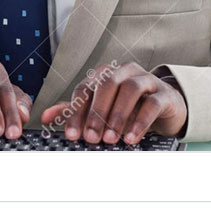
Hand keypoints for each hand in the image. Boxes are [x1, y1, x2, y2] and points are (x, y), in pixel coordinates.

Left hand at [41, 61, 186, 144]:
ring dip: (117, 115)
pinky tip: (131, 137)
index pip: (85, 89)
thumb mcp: (101, 107)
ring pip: (129, 89)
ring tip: (111, 139)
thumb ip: (75, 110)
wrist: (165, 103)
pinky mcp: (162, 93)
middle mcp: (123, 71)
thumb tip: (45, 117)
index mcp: (104, 74)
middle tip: (91, 138)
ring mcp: (144, 79)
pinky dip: (140, 121)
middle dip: (96, 113)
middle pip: (105, 86)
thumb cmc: (128, 104)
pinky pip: (151, 103)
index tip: (72, 135)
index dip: (76, 111)